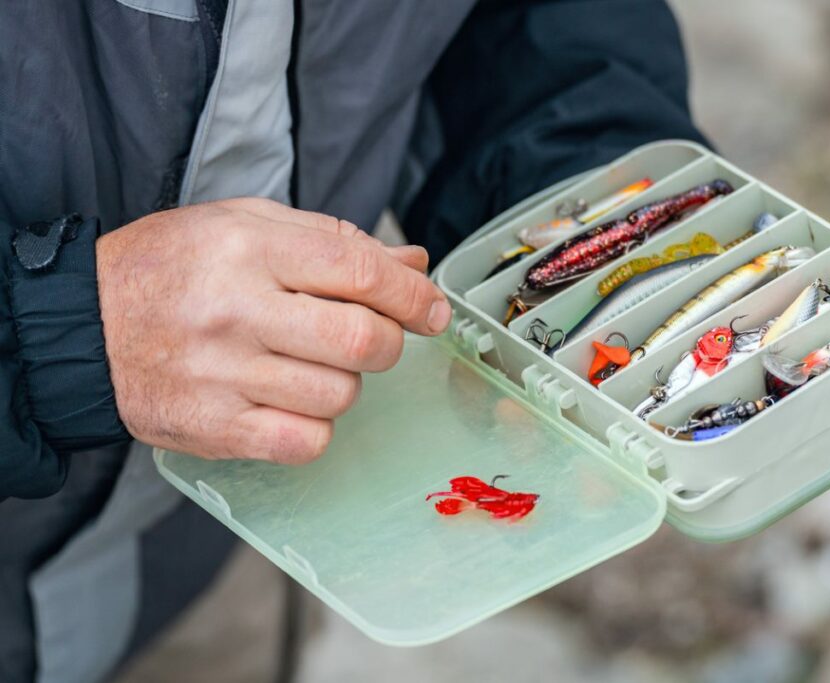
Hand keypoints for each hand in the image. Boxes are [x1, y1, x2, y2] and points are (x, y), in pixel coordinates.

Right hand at [96, 198, 450, 463]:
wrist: (86, 323)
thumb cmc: (173, 267)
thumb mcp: (247, 226)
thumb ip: (333, 241)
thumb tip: (413, 267)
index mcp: (248, 248)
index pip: (358, 269)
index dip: (411, 295)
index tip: (431, 310)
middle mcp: (235, 310)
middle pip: (360, 340)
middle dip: (388, 342)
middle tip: (374, 337)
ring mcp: (222, 375)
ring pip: (339, 395)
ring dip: (347, 384)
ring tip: (310, 364)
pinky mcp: (212, 428)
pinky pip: (304, 441)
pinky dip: (316, 426)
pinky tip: (292, 402)